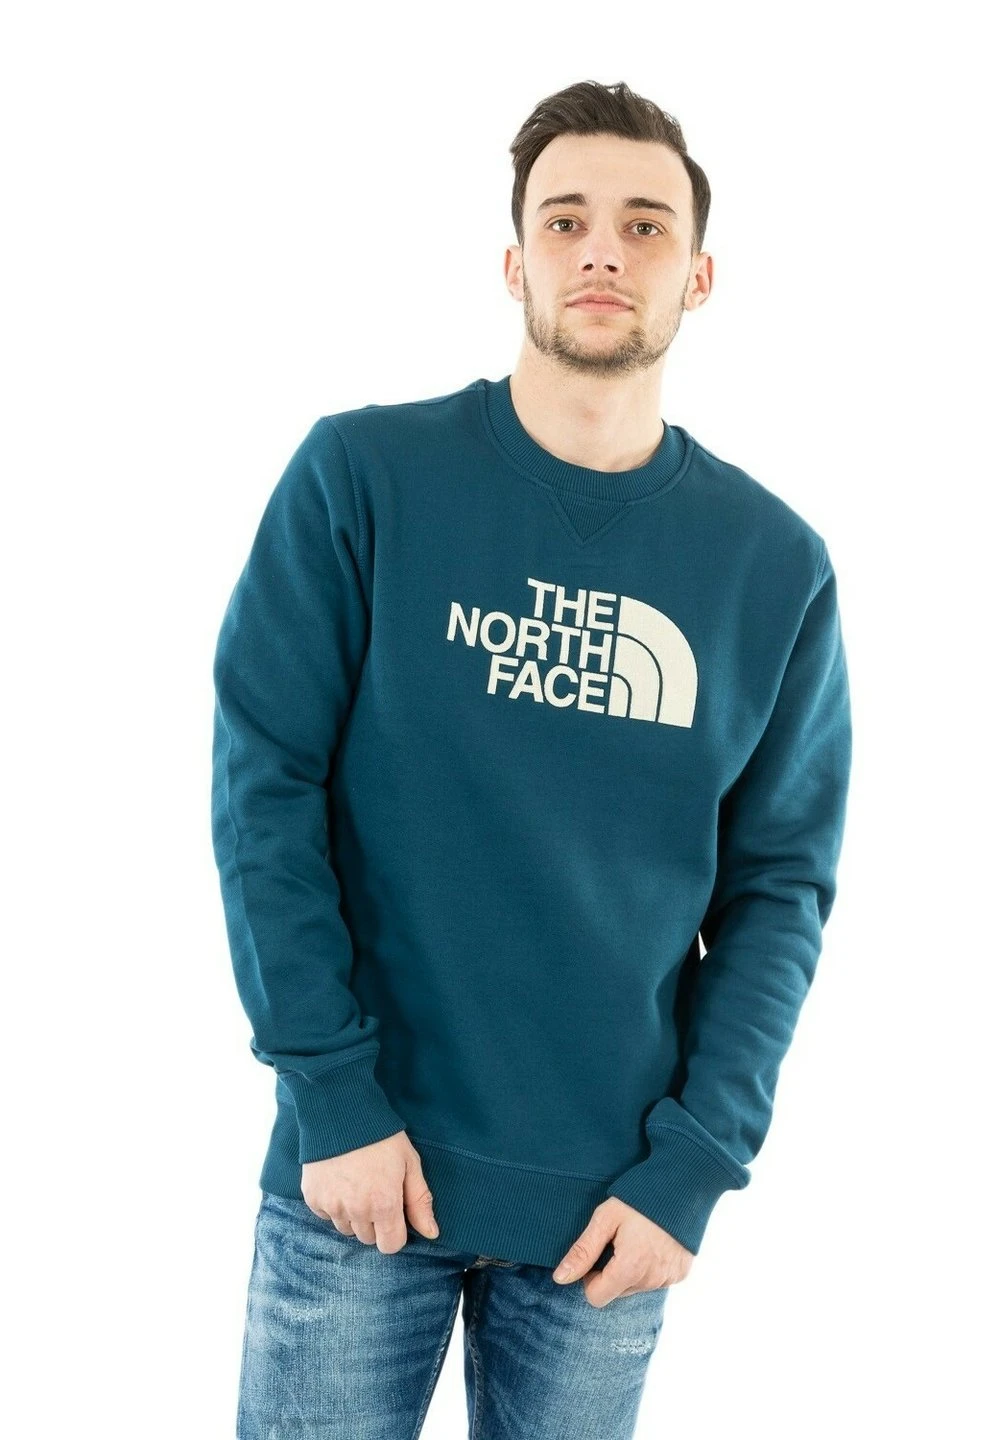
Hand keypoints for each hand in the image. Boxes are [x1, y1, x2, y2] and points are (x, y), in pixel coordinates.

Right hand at [301, 1131, 438, 1252]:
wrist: (341, 1112)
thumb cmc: (381, 1136)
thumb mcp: (409, 1163)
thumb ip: (420, 1201)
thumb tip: (431, 1233)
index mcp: (384, 1204)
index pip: (390, 1245)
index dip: (395, 1232)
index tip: (394, 1212)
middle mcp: (356, 1211)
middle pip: (368, 1238)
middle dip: (375, 1222)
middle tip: (375, 1191)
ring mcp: (332, 1205)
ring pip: (346, 1228)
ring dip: (353, 1215)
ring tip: (356, 1184)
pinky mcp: (313, 1198)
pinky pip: (326, 1215)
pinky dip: (333, 1204)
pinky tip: (339, 1180)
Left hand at [551, 1198, 693, 1306]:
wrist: (682, 1184)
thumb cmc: (638, 1198)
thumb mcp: (605, 1218)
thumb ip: (583, 1251)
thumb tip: (560, 1278)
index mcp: (630, 1269)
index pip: (596, 1298)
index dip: (590, 1278)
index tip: (598, 1252)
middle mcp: (651, 1281)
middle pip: (617, 1292)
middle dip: (612, 1272)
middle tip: (619, 1239)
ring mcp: (669, 1279)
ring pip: (637, 1286)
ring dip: (632, 1269)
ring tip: (638, 1237)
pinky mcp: (681, 1273)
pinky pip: (657, 1280)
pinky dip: (651, 1266)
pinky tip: (654, 1241)